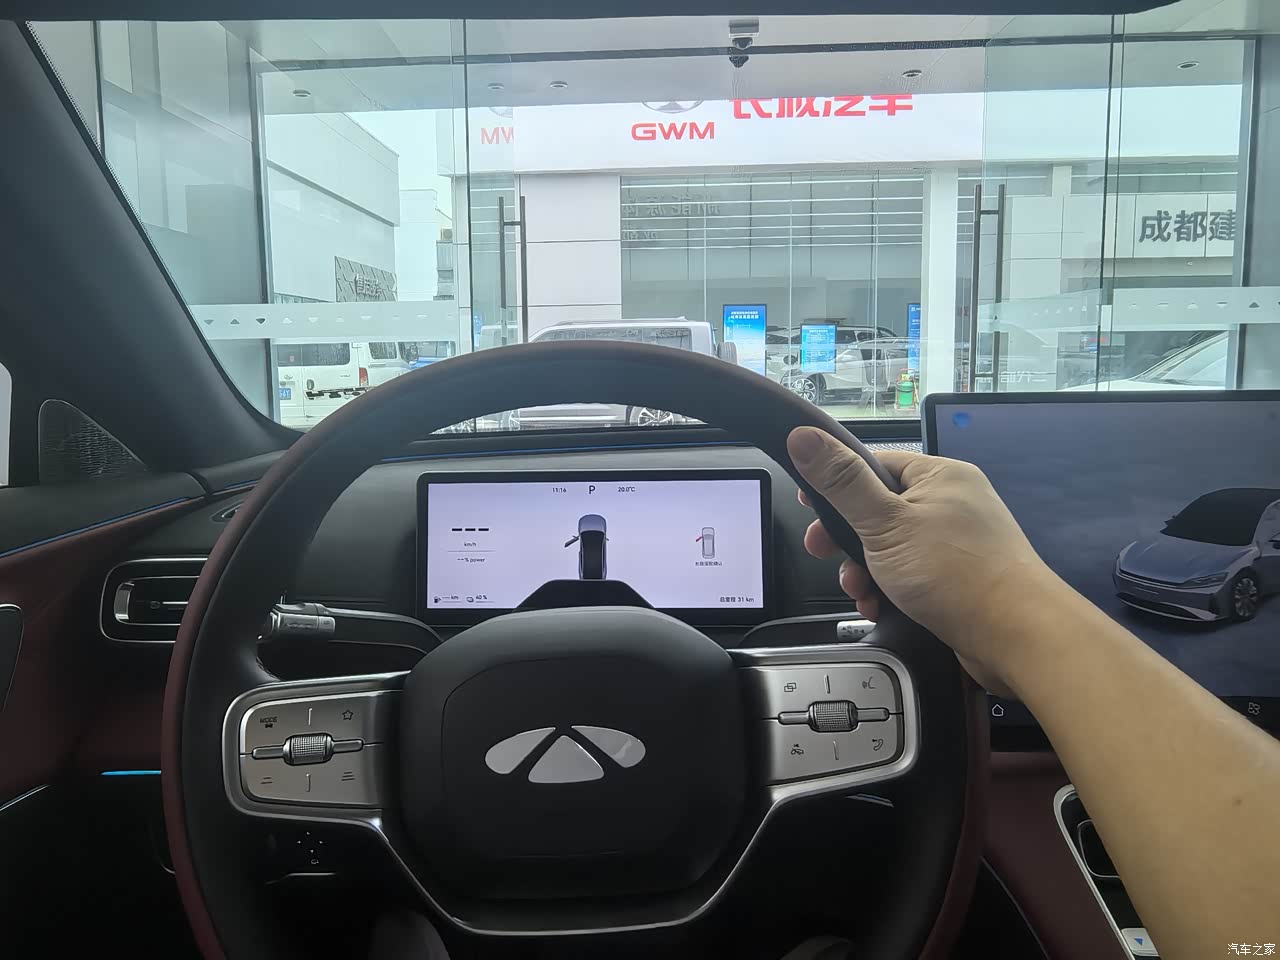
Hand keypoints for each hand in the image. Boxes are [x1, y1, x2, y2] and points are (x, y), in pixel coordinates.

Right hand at [787, 426, 1056, 692]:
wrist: (1017, 635)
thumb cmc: (952, 572)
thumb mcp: (884, 523)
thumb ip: (841, 482)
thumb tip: (802, 435)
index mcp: (939, 475)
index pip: (874, 465)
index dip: (836, 485)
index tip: (809, 508)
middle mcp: (952, 502)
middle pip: (880, 509)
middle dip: (846, 539)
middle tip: (822, 555)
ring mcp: (960, 541)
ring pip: (893, 546)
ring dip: (865, 569)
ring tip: (859, 592)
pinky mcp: (962, 577)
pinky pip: (913, 572)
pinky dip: (890, 588)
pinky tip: (879, 607)